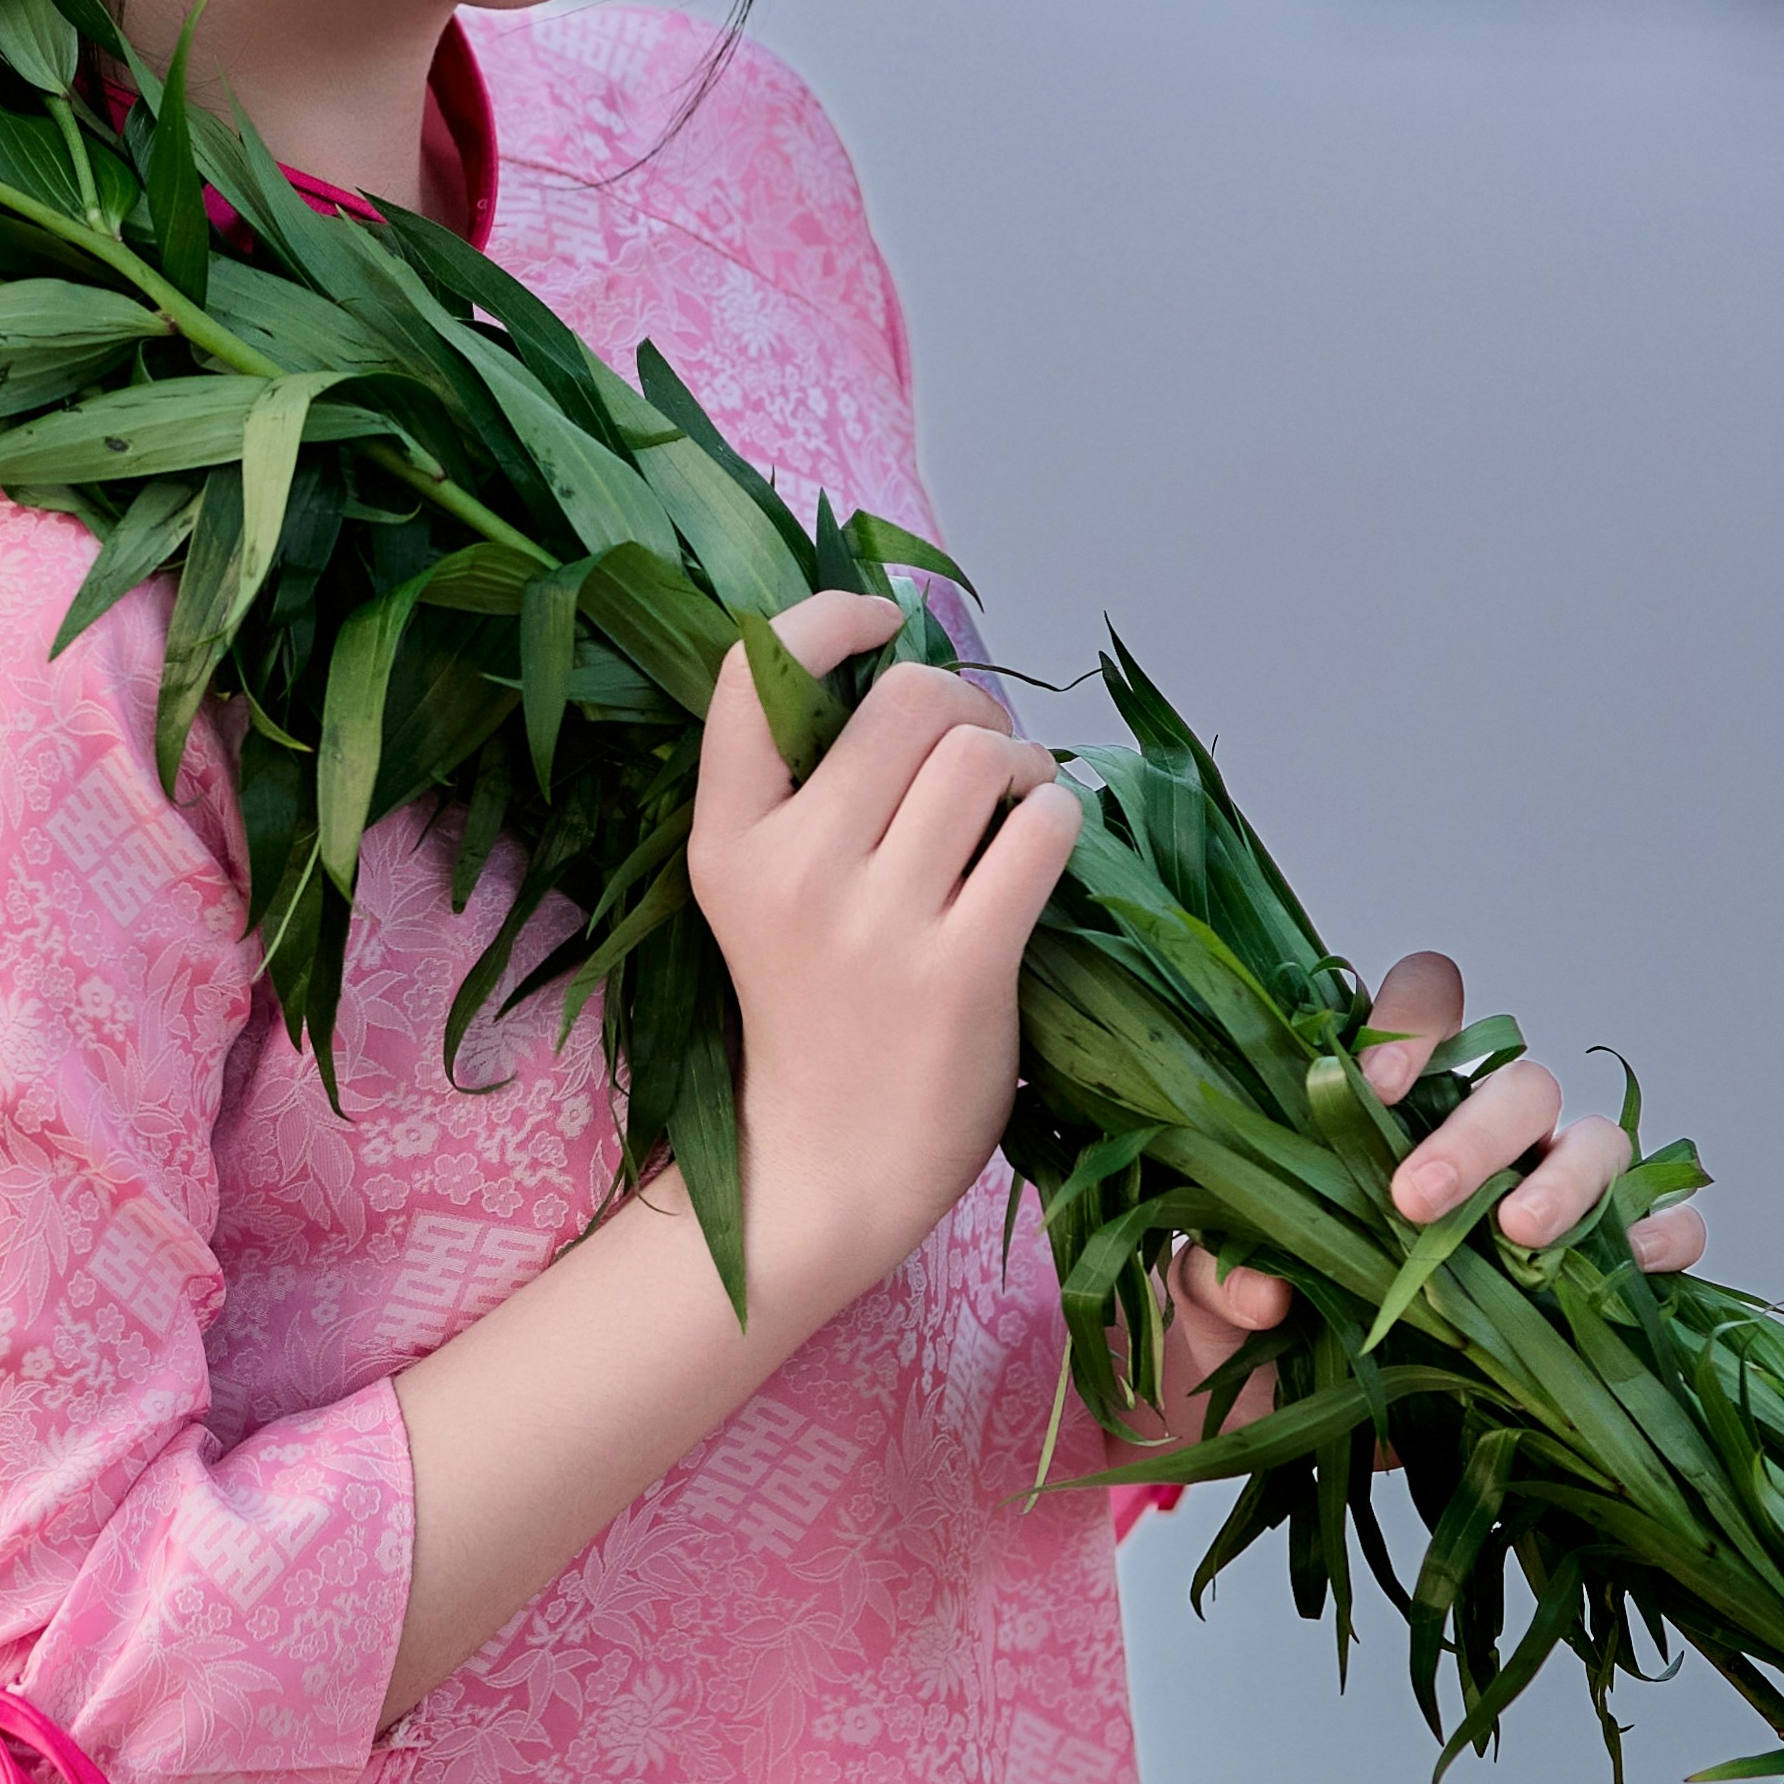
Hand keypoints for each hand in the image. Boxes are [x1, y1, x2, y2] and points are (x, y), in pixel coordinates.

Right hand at [687, 596, 1077, 1352]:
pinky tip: (1041, 844)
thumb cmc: (811, 1012)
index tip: (881, 623)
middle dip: (964, 702)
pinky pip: (1040, 828)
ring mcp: (877, 923)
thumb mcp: (761, 894)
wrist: (827, 1165)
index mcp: (726, 843)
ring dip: (1020, 762)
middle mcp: (793, 870)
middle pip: (905, 700)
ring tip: (1014, 802)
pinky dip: (1056, 816)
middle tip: (976, 749)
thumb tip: (909, 661)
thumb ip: (807, 791)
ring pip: (982, 755)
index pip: (748, 677)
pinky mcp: (961, 968)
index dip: (826, 619)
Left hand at [1165, 947, 1708, 1392]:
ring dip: (1568, 1180)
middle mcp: (1485, 1133)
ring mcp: (1551, 1195)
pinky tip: (1618, 1270)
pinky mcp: (1596, 1274)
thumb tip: (1259, 1285)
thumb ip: (1218, 1271)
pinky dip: (1657, 1243)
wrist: (1294, 1409)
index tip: (1363, 1090)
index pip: (1426, 1005)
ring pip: (1599, 1143)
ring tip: (1516, 1236)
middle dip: (1475, 1131)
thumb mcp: (1209, 1292)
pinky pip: (1663, 1234)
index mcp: (1394, 1100)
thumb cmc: (1256, 1318)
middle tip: (1413, 1197)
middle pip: (1520, 1081)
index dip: (1407, 1026)